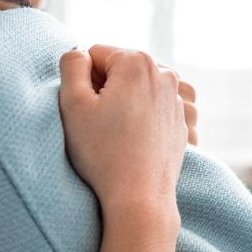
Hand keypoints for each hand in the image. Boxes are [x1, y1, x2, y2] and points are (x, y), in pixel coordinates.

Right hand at [58, 45, 188, 212]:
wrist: (140, 197)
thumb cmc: (102, 152)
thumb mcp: (72, 103)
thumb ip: (71, 65)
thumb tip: (78, 54)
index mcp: (136, 61)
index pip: (94, 55)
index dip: (81, 82)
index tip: (85, 110)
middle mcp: (163, 73)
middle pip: (117, 70)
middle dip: (103, 90)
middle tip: (98, 125)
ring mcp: (176, 98)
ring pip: (134, 89)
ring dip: (121, 104)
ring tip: (116, 135)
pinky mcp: (180, 122)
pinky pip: (150, 109)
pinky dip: (138, 120)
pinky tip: (131, 145)